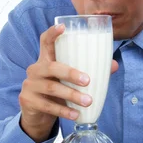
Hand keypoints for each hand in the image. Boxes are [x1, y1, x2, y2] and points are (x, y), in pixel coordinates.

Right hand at [19, 24, 118, 138]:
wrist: (36, 115)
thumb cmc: (57, 92)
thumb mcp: (69, 81)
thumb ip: (88, 71)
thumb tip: (113, 65)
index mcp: (45, 60)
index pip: (45, 42)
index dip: (53, 33)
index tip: (63, 27)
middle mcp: (35, 69)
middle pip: (52, 67)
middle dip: (71, 73)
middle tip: (88, 81)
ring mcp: (30, 85)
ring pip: (52, 88)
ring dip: (72, 95)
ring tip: (88, 101)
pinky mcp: (28, 101)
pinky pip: (48, 105)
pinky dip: (64, 110)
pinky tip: (75, 114)